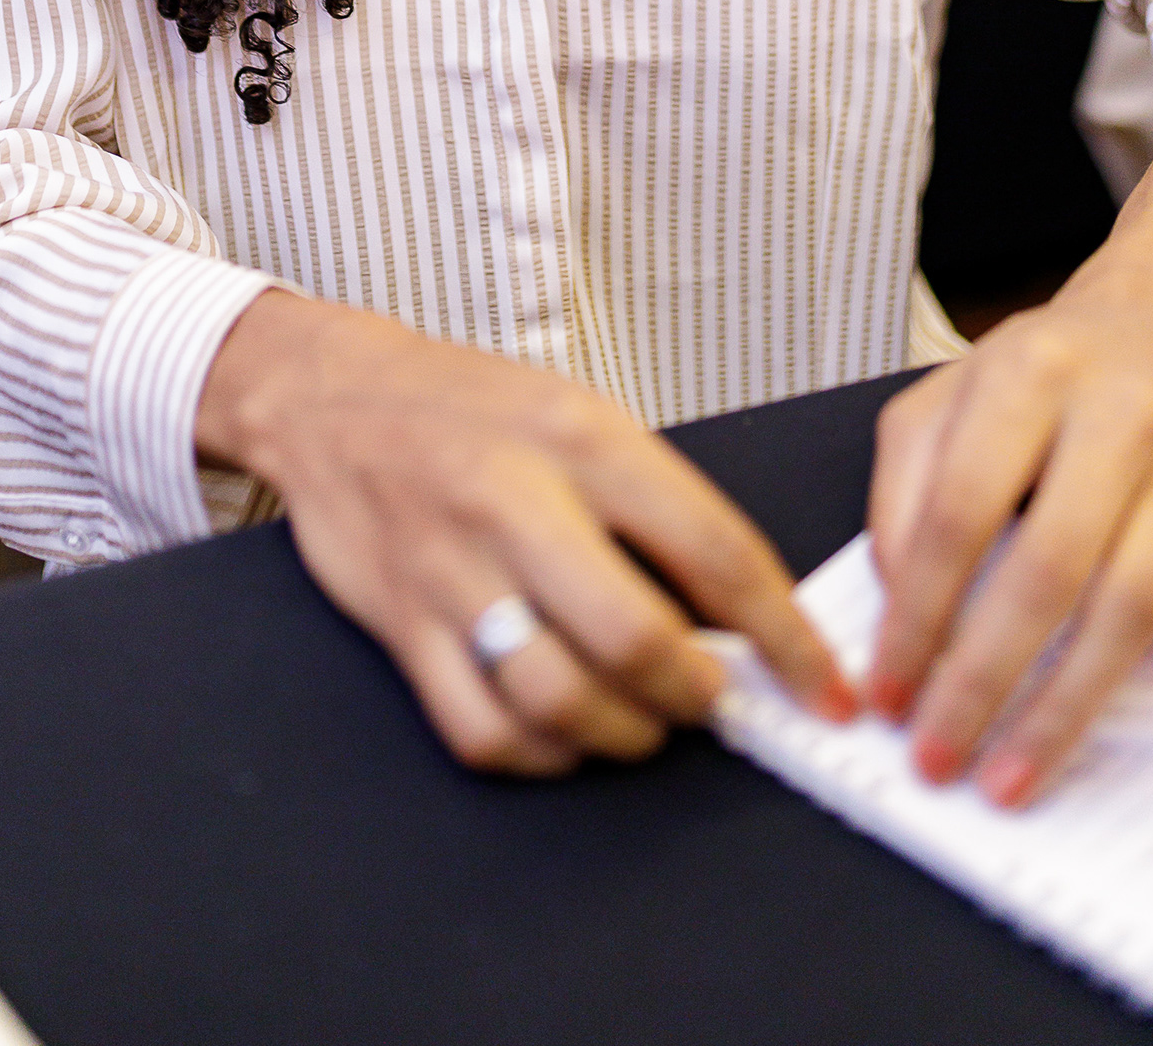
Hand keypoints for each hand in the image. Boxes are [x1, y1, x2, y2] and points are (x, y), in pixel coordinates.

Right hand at [196, 290, 852, 774]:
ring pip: (559, 697)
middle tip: (716, 701)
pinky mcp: (401, 626)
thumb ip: (655, 505)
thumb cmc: (472, 409)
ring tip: (644, 720)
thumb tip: (745, 611)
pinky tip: (564, 731)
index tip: (819, 680)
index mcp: (581, 437)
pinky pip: (483, 730)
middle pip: (635, 637)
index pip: (712, 549)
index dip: (783, 633)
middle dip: (697, 694)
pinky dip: (542, 753)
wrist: (333, 399)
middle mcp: (514, 501)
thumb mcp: (581, 416)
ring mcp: (450, 569)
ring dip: (625, 733)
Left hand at [863, 251, 1152, 805]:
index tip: (887, 689)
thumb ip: (903, 488)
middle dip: (984, 678)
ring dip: (1070, 707)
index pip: (961, 510)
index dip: (917, 611)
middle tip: (939, 756)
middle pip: (1051, 569)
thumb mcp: (945, 392)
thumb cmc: (1044, 367)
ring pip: (1135, 606)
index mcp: (1031, 375)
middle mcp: (1121, 417)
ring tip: (1013, 775)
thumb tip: (897, 606)